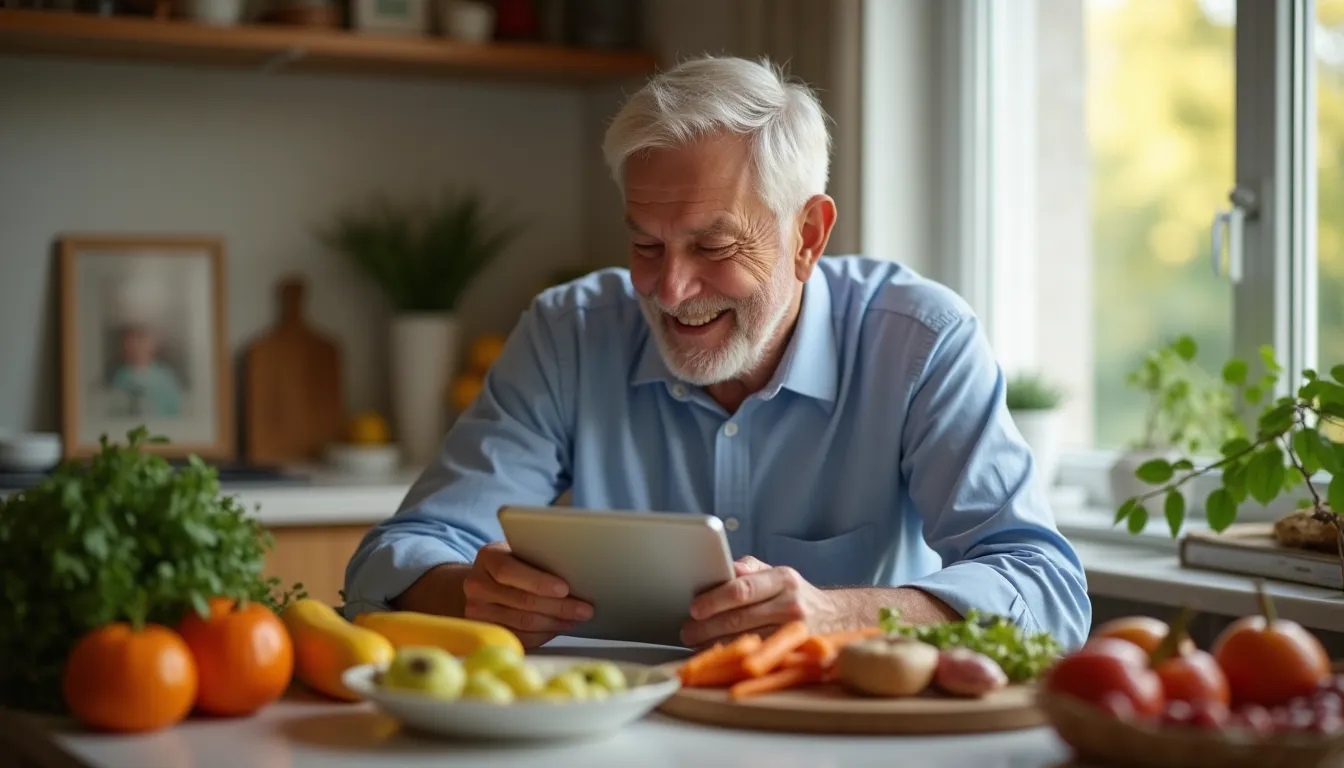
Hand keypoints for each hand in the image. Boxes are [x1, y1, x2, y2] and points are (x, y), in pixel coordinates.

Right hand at [461, 542, 593, 648]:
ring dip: (554, 623)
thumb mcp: (519, 552)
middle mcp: (476, 585)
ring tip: (576, 619)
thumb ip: (538, 559)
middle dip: (558, 607)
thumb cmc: (512, 565)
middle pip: (521, 600)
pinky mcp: (485, 631)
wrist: (483, 584)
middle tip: (585, 609)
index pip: (510, 571)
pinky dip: (544, 634)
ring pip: (523, 622)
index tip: (565, 588)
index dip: (539, 582)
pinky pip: (519, 637)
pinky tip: (559, 628)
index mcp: (488, 558)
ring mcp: (477, 611)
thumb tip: (576, 573)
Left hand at [680, 556, 838, 647]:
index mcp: (783, 579)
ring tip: (695, 642)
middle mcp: (791, 605)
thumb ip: (748, 569)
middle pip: (739, 618)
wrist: (835, 617)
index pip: (743, 589)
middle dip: (706, 626)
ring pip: (745, 641)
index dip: (715, 600)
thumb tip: (725, 569)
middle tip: (687, 630)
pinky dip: (732, 656)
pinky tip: (718, 654)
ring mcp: (793, 632)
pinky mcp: (793, 652)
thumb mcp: (776, 574)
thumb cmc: (794, 594)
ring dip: (714, 643)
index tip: (695, 608)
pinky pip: (755, 656)